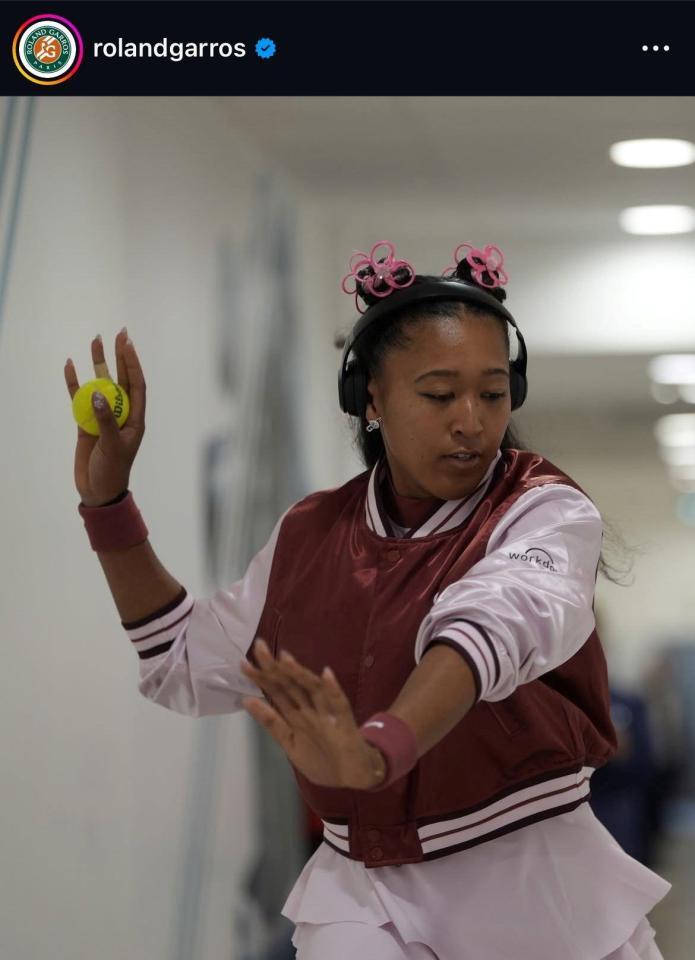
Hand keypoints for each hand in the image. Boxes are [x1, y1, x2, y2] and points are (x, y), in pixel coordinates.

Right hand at [64, 331, 145, 505]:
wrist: (98, 490)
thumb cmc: (113, 471)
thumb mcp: (113, 446)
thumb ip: (106, 420)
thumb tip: (97, 393)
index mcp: (136, 418)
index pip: (137, 384)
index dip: (133, 363)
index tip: (128, 344)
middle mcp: (122, 413)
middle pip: (121, 378)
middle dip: (120, 356)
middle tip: (118, 333)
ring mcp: (103, 415)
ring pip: (100, 383)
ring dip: (97, 363)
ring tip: (95, 340)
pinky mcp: (86, 421)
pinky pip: (79, 398)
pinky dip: (74, 383)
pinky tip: (69, 365)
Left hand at [240, 640, 385, 789]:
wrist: (357, 777)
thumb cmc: (324, 759)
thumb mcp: (291, 743)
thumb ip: (271, 723)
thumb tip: (246, 699)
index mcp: (297, 714)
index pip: (277, 691)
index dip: (261, 678)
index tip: (243, 664)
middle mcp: (311, 709)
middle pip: (291, 685)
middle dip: (274, 667)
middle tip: (259, 646)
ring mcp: (328, 714)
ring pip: (313, 689)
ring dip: (300, 673)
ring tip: (285, 658)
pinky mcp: (345, 724)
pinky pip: (339, 704)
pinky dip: (333, 689)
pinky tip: (326, 675)